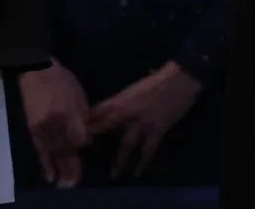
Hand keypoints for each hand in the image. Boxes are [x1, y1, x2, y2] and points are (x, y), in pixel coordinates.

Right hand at [18, 61, 89, 187]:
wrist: (36, 71)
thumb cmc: (62, 80)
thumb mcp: (80, 95)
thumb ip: (84, 117)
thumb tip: (86, 136)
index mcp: (71, 111)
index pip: (80, 138)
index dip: (83, 143)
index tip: (84, 142)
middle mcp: (57, 122)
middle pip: (67, 148)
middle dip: (72, 165)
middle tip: (74, 181)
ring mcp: (44, 126)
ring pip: (54, 152)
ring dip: (60, 168)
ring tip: (65, 183)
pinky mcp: (33, 128)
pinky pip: (40, 149)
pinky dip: (46, 164)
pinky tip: (50, 176)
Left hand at [87, 61, 201, 177]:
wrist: (180, 80)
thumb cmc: (158, 80)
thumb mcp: (135, 87)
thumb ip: (122, 100)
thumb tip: (109, 111)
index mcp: (122, 98)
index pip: (99, 110)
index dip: (87, 121)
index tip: (74, 130)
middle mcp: (128, 112)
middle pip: (107, 126)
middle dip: (95, 138)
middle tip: (83, 152)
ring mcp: (143, 123)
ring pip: (127, 145)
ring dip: (120, 160)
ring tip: (114, 174)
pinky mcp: (157, 130)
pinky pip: (148, 150)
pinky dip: (143, 162)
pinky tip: (138, 172)